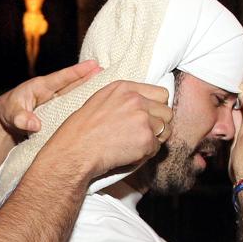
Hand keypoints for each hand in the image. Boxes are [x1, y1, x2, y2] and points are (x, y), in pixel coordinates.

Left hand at [0, 60, 100, 134]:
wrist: (6, 124)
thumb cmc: (8, 114)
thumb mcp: (11, 114)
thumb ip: (21, 118)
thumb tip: (35, 125)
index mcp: (40, 87)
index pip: (62, 78)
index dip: (78, 72)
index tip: (94, 64)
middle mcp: (51, 93)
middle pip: (73, 84)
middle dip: (89, 77)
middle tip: (108, 71)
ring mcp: (55, 103)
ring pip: (75, 95)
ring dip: (90, 91)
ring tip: (109, 87)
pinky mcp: (57, 114)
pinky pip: (73, 109)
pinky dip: (84, 107)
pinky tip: (97, 108)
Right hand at [44, 80, 172, 178]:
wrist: (75, 151)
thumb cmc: (81, 131)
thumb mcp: (99, 101)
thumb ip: (122, 99)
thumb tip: (143, 105)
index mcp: (124, 88)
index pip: (161, 94)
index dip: (156, 108)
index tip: (148, 118)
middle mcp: (136, 100)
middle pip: (167, 112)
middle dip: (159, 124)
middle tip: (142, 135)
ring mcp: (142, 119)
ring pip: (165, 130)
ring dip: (154, 140)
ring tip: (135, 145)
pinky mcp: (146, 138)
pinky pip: (157, 147)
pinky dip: (146, 154)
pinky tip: (129, 154)